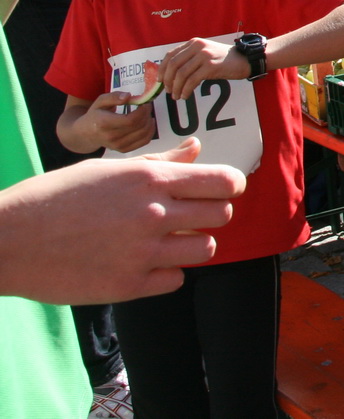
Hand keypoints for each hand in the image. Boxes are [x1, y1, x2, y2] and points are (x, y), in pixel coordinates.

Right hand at [0, 138, 242, 304]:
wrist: (8, 241)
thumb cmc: (55, 197)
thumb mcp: (107, 169)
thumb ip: (159, 162)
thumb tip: (196, 149)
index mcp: (149, 180)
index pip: (224, 181)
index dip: (229, 185)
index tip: (222, 188)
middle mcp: (152, 214)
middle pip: (222, 215)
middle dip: (211, 213)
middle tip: (189, 214)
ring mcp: (142, 253)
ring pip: (206, 249)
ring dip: (192, 244)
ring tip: (165, 238)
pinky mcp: (129, 286)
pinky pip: (176, 279)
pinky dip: (166, 271)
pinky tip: (143, 260)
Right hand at [75, 92, 156, 152]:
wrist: (86, 133)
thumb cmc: (95, 115)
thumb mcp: (100, 101)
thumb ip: (114, 97)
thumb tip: (128, 96)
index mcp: (104, 123)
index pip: (130, 120)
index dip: (143, 110)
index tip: (145, 102)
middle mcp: (110, 137)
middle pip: (139, 126)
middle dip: (147, 114)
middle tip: (147, 106)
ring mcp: (117, 146)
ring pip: (143, 134)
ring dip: (150, 122)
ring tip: (147, 114)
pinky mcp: (123, 150)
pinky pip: (144, 142)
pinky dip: (150, 131)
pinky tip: (148, 124)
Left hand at [158, 38, 249, 101]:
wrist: (246, 59)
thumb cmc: (225, 59)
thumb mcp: (206, 53)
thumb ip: (191, 58)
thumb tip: (172, 74)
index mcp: (194, 43)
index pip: (170, 55)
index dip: (162, 69)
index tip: (159, 81)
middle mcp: (197, 47)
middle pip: (173, 65)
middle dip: (168, 81)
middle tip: (169, 91)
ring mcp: (204, 56)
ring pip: (181, 74)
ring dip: (176, 88)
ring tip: (177, 96)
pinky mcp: (211, 66)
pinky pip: (192, 81)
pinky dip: (186, 90)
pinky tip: (185, 95)